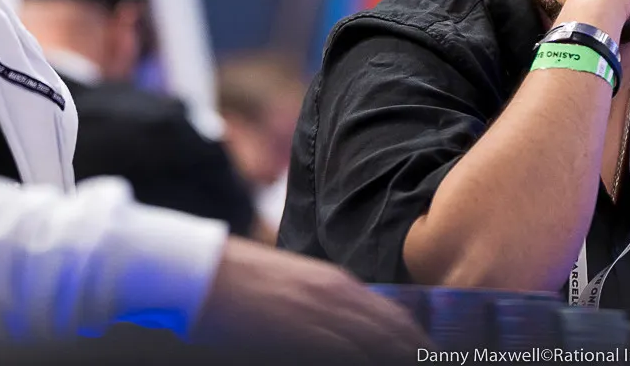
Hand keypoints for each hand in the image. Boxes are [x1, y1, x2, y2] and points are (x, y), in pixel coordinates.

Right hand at [193, 239, 429, 361]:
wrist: (201, 271)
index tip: (428, 357)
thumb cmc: (236, 280)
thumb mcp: (292, 285)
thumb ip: (323, 303)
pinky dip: (373, 363)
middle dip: (419, 355)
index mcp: (337, 283)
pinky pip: (356, 357)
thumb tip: (345, 327)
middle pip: (399, 335)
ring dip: (404, 358)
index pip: (395, 318)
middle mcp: (341, 295)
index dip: (416, 344)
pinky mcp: (311, 335)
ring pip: (385, 346)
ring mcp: (327, 315)